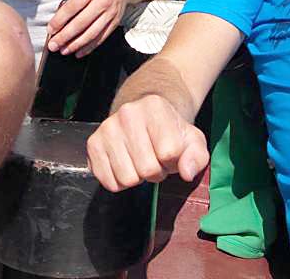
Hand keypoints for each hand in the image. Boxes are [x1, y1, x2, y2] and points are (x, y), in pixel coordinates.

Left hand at [47, 0, 139, 57]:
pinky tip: (79, 52)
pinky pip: (101, 38)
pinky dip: (89, 47)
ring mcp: (110, 13)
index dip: (59, 21)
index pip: (72, 8)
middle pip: (80, 23)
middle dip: (64, 37)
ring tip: (64, 51)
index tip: (50, 30)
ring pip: (91, 34)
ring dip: (76, 45)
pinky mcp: (115, 22)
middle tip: (53, 45)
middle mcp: (102, 1)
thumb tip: (61, 16)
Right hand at [87, 95, 208, 191]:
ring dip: (138, 177)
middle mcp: (127, 113)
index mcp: (154, 107)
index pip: (169, 152)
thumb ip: (196, 156)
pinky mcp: (93, 143)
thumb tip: (187, 172)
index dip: (174, 161)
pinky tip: (126, 164)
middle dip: (156, 172)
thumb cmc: (169, 130)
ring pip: (127, 179)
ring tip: (141, 161)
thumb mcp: (192, 139)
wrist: (143, 115)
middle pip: (147, 169)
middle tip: (155, 159)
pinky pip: (108, 182)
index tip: (171, 152)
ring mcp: (107, 127)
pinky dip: (120, 182)